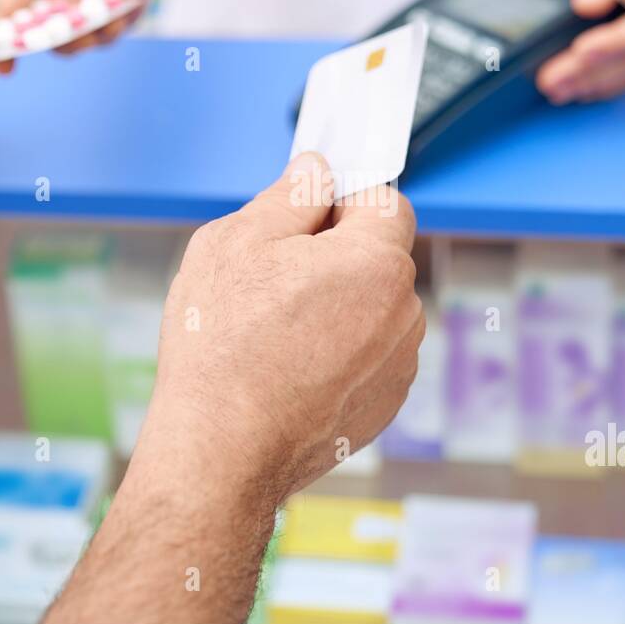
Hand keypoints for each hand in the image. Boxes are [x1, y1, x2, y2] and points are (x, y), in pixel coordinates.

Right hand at [0, 0, 155, 74]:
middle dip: (54, 43)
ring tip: (85, 19)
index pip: (15, 39)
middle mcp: (65, 19)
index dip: (6, 55)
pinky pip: (124, 21)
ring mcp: (99, 17)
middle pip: (58, 46)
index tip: (1, 67)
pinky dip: (119, 15)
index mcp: (32, 7)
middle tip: (50, 36)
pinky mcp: (130, 7)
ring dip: (89, 34)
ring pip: (93, 40)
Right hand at [144, 151, 423, 501]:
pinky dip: (337, 353)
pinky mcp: (384, 405)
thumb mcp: (238, 241)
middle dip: (336, 254)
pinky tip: (287, 367)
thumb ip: (289, 197)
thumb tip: (317, 172)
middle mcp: (403, 312)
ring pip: (372, 309)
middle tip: (273, 273)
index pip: (386, 200)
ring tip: (273, 330)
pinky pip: (366, 356)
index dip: (345, 197)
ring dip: (337, 306)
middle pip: (379, 257)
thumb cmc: (223, 346)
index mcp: (377, 262)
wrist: (221, 450)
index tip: (310, 207)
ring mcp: (398, 365)